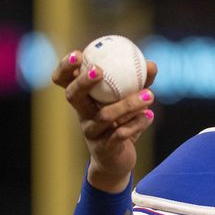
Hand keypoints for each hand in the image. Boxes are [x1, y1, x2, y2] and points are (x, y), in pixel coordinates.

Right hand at [51, 50, 158, 193]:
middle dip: (83, 81)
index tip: (78, 54)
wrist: (117, 161)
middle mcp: (82, 114)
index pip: (63, 80)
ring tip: (150, 95)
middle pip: (73, 96)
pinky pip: (120, 134)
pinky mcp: (104, 149)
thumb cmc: (122, 123)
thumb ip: (140, 82)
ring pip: (105, 115)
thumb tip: (151, 65)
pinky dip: (137, 123)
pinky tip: (150, 115)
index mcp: (84, 99)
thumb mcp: (130, 101)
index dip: (64, 67)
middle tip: (100, 70)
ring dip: (128, 104)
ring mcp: (91, 132)